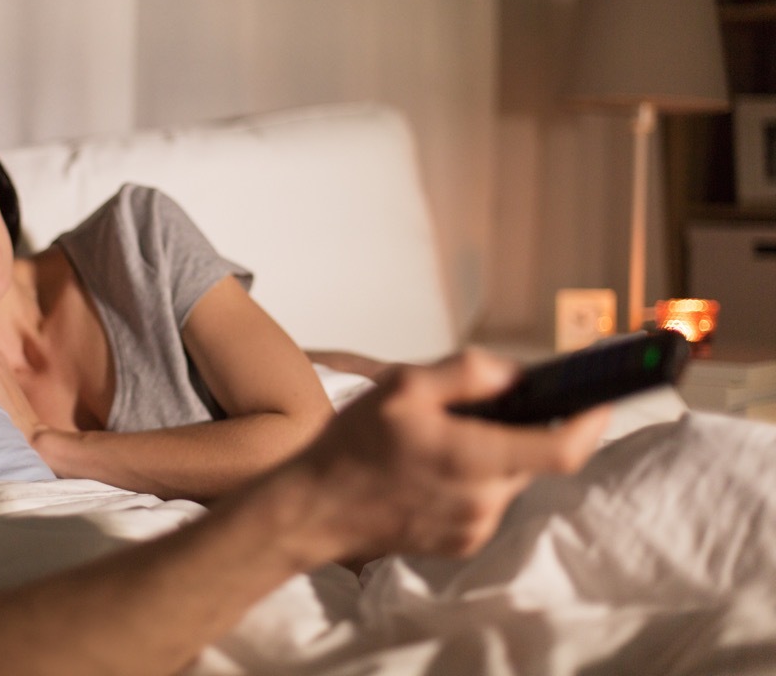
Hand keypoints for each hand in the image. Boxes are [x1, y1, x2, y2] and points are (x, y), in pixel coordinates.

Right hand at [284, 348, 608, 563]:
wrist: (317, 507)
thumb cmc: (354, 445)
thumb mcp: (404, 386)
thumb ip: (466, 373)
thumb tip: (515, 373)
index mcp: (474, 458)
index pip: (563, 448)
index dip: (591, 421)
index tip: (600, 399)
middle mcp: (484, 500)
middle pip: (532, 458)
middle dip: (516, 429)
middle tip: (469, 412)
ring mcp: (474, 527)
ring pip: (507, 479)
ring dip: (490, 455)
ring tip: (436, 443)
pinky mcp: (462, 543)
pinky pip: (486, 501)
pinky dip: (472, 480)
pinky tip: (429, 471)